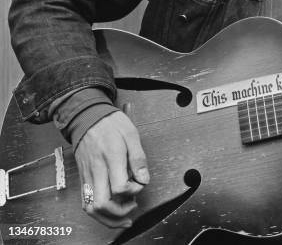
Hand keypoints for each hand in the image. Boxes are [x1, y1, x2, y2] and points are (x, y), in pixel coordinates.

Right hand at [74, 111, 148, 227]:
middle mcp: (97, 170)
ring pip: (91, 208)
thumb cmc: (112, 124)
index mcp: (111, 157)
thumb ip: (138, 158)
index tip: (140, 183)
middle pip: (102, 204)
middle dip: (119, 213)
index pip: (120, 187)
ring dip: (107, 218)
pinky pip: (86, 202)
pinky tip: (110, 211)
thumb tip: (144, 179)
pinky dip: (98, 212)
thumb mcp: (131, 134)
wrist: (88, 118)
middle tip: (133, 205)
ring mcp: (87, 175)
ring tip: (123, 214)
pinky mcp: (83, 178)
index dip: (133, 191)